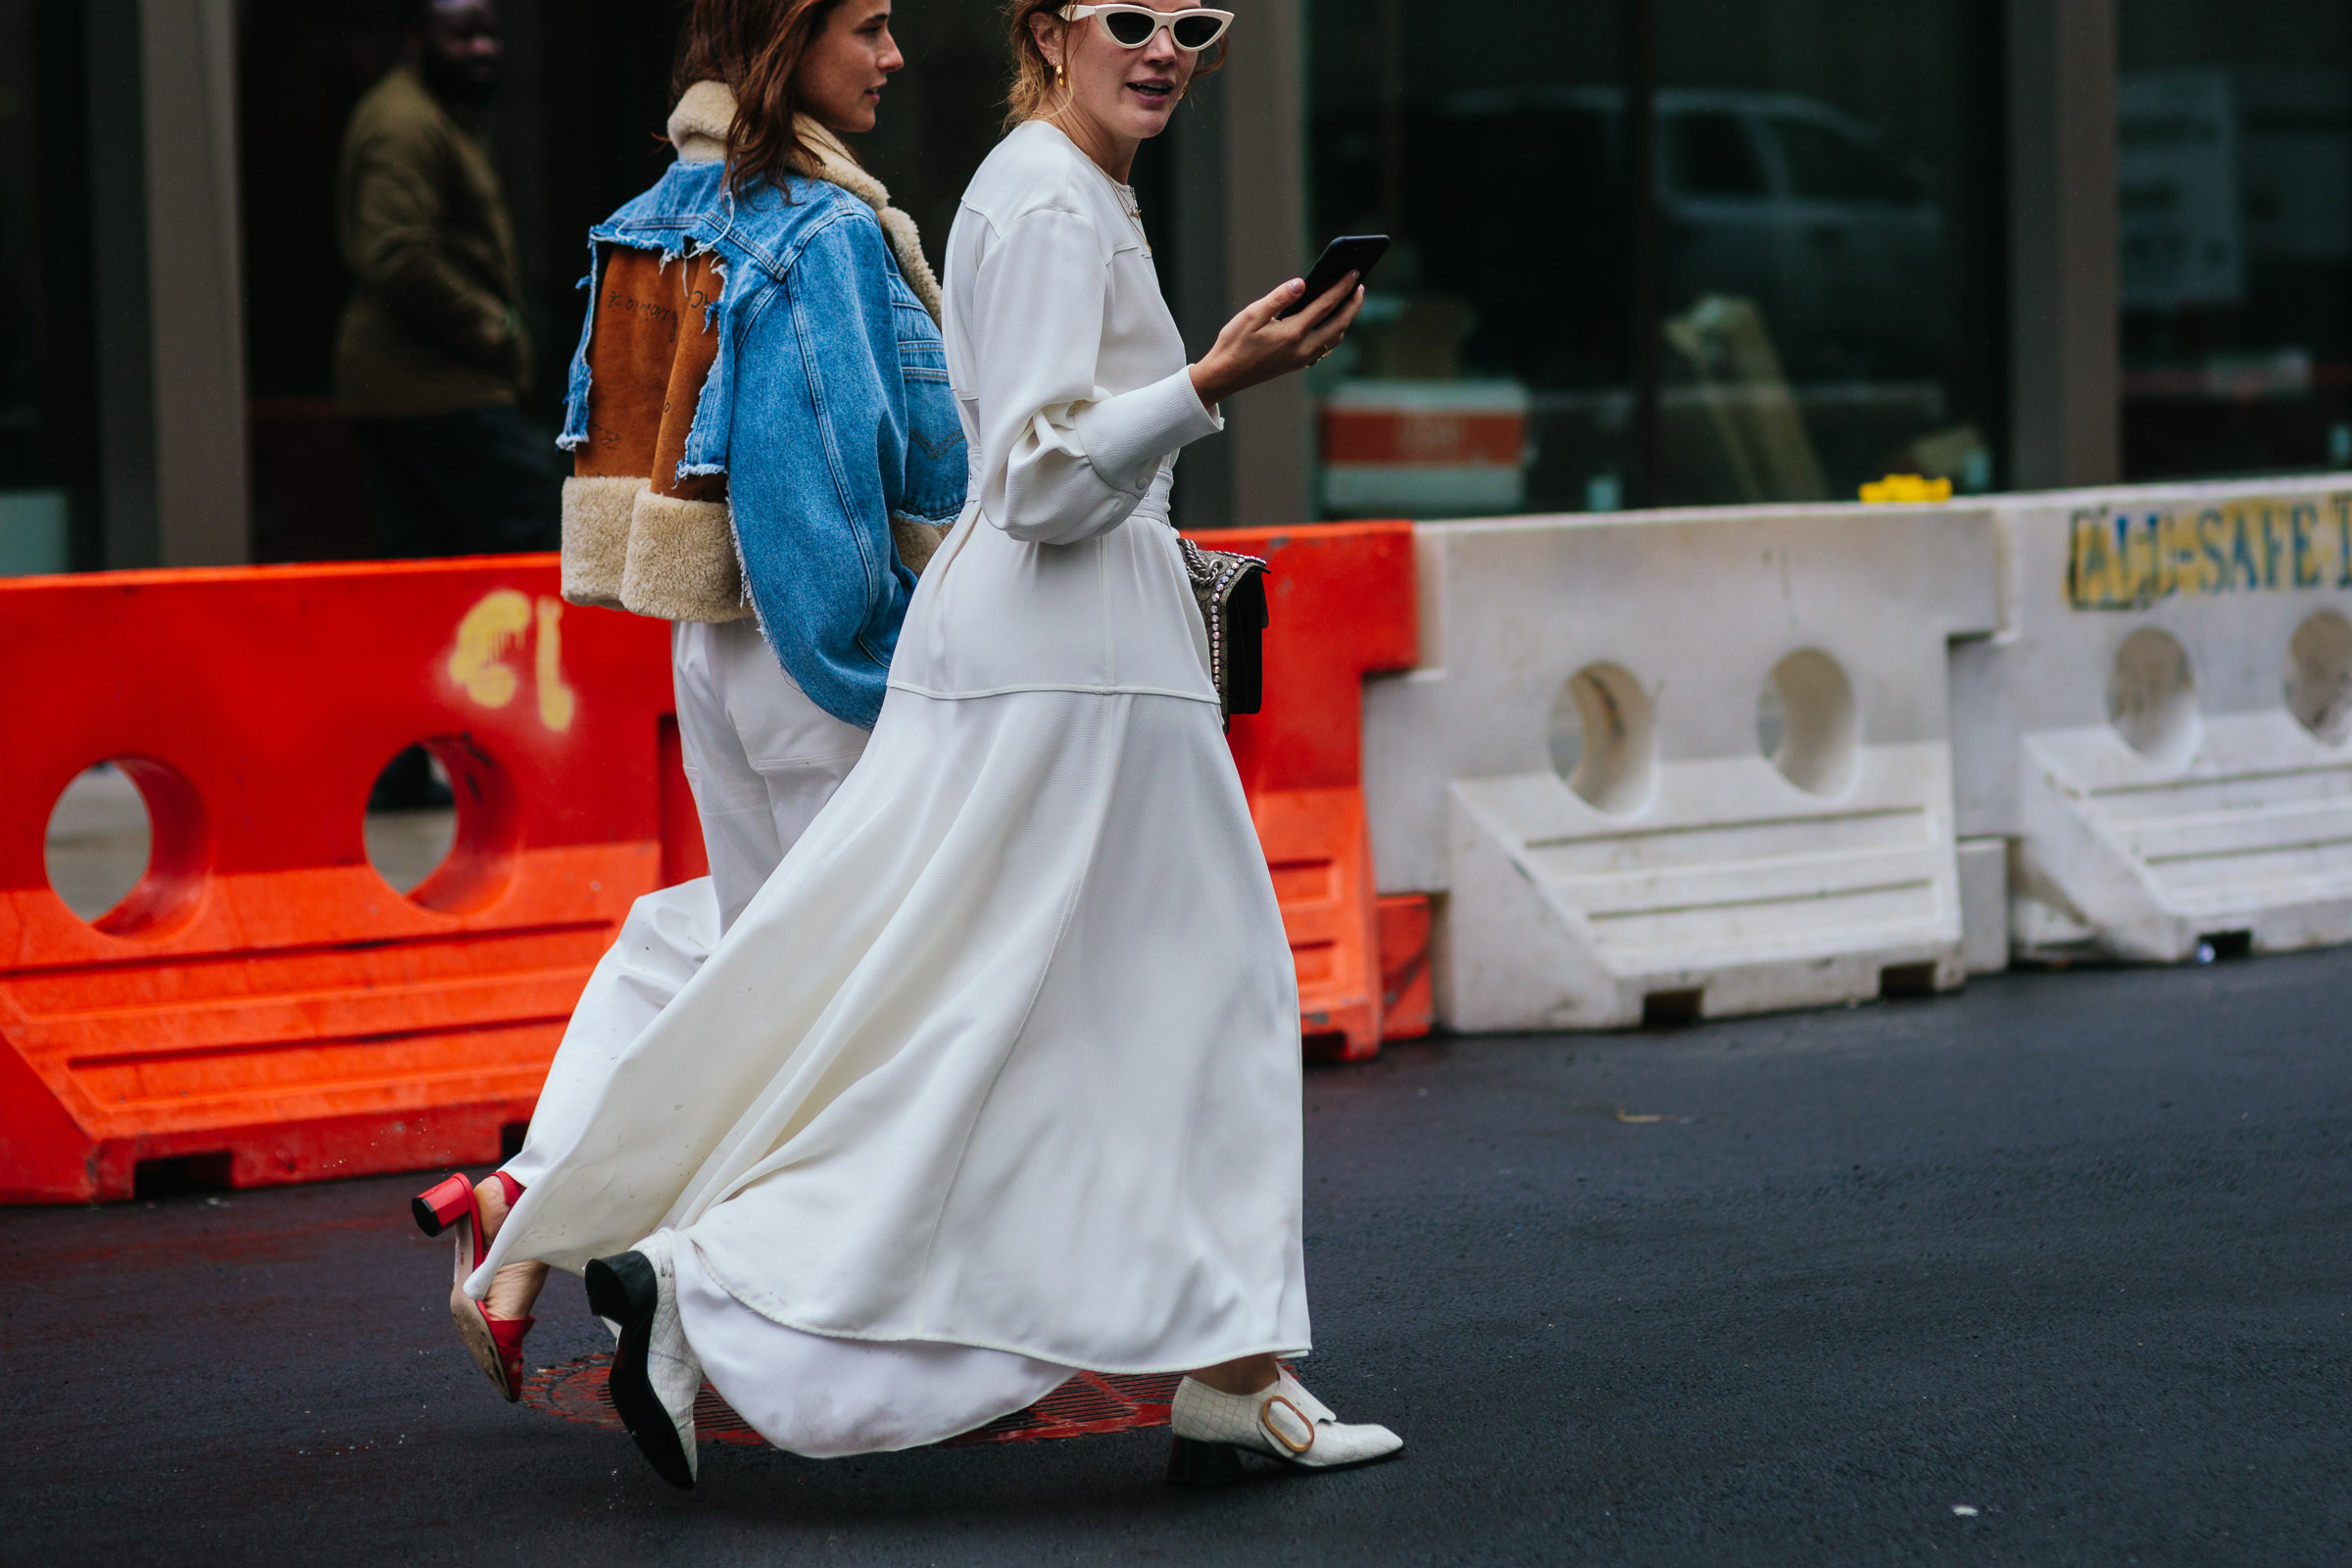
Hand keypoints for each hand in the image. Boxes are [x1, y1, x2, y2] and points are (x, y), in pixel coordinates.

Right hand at [1188, 272, 1364, 407]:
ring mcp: (1302, 359)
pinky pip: (1325, 346)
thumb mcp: (1252, 315)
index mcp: (1292, 333)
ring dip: (1346, 318)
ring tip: (1350, 300)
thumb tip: (1301, 283)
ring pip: (1335, 337)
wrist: (1225, 376)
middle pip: (1339, 323)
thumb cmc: (1234, 343)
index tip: (1353, 273)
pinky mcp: (1298, 364)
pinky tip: (1332, 320)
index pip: (1325, 305)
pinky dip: (1334, 331)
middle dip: (1353, 303)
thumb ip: (1278, 298)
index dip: (1342, 287)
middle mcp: (1302, 348)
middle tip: (1360, 284)